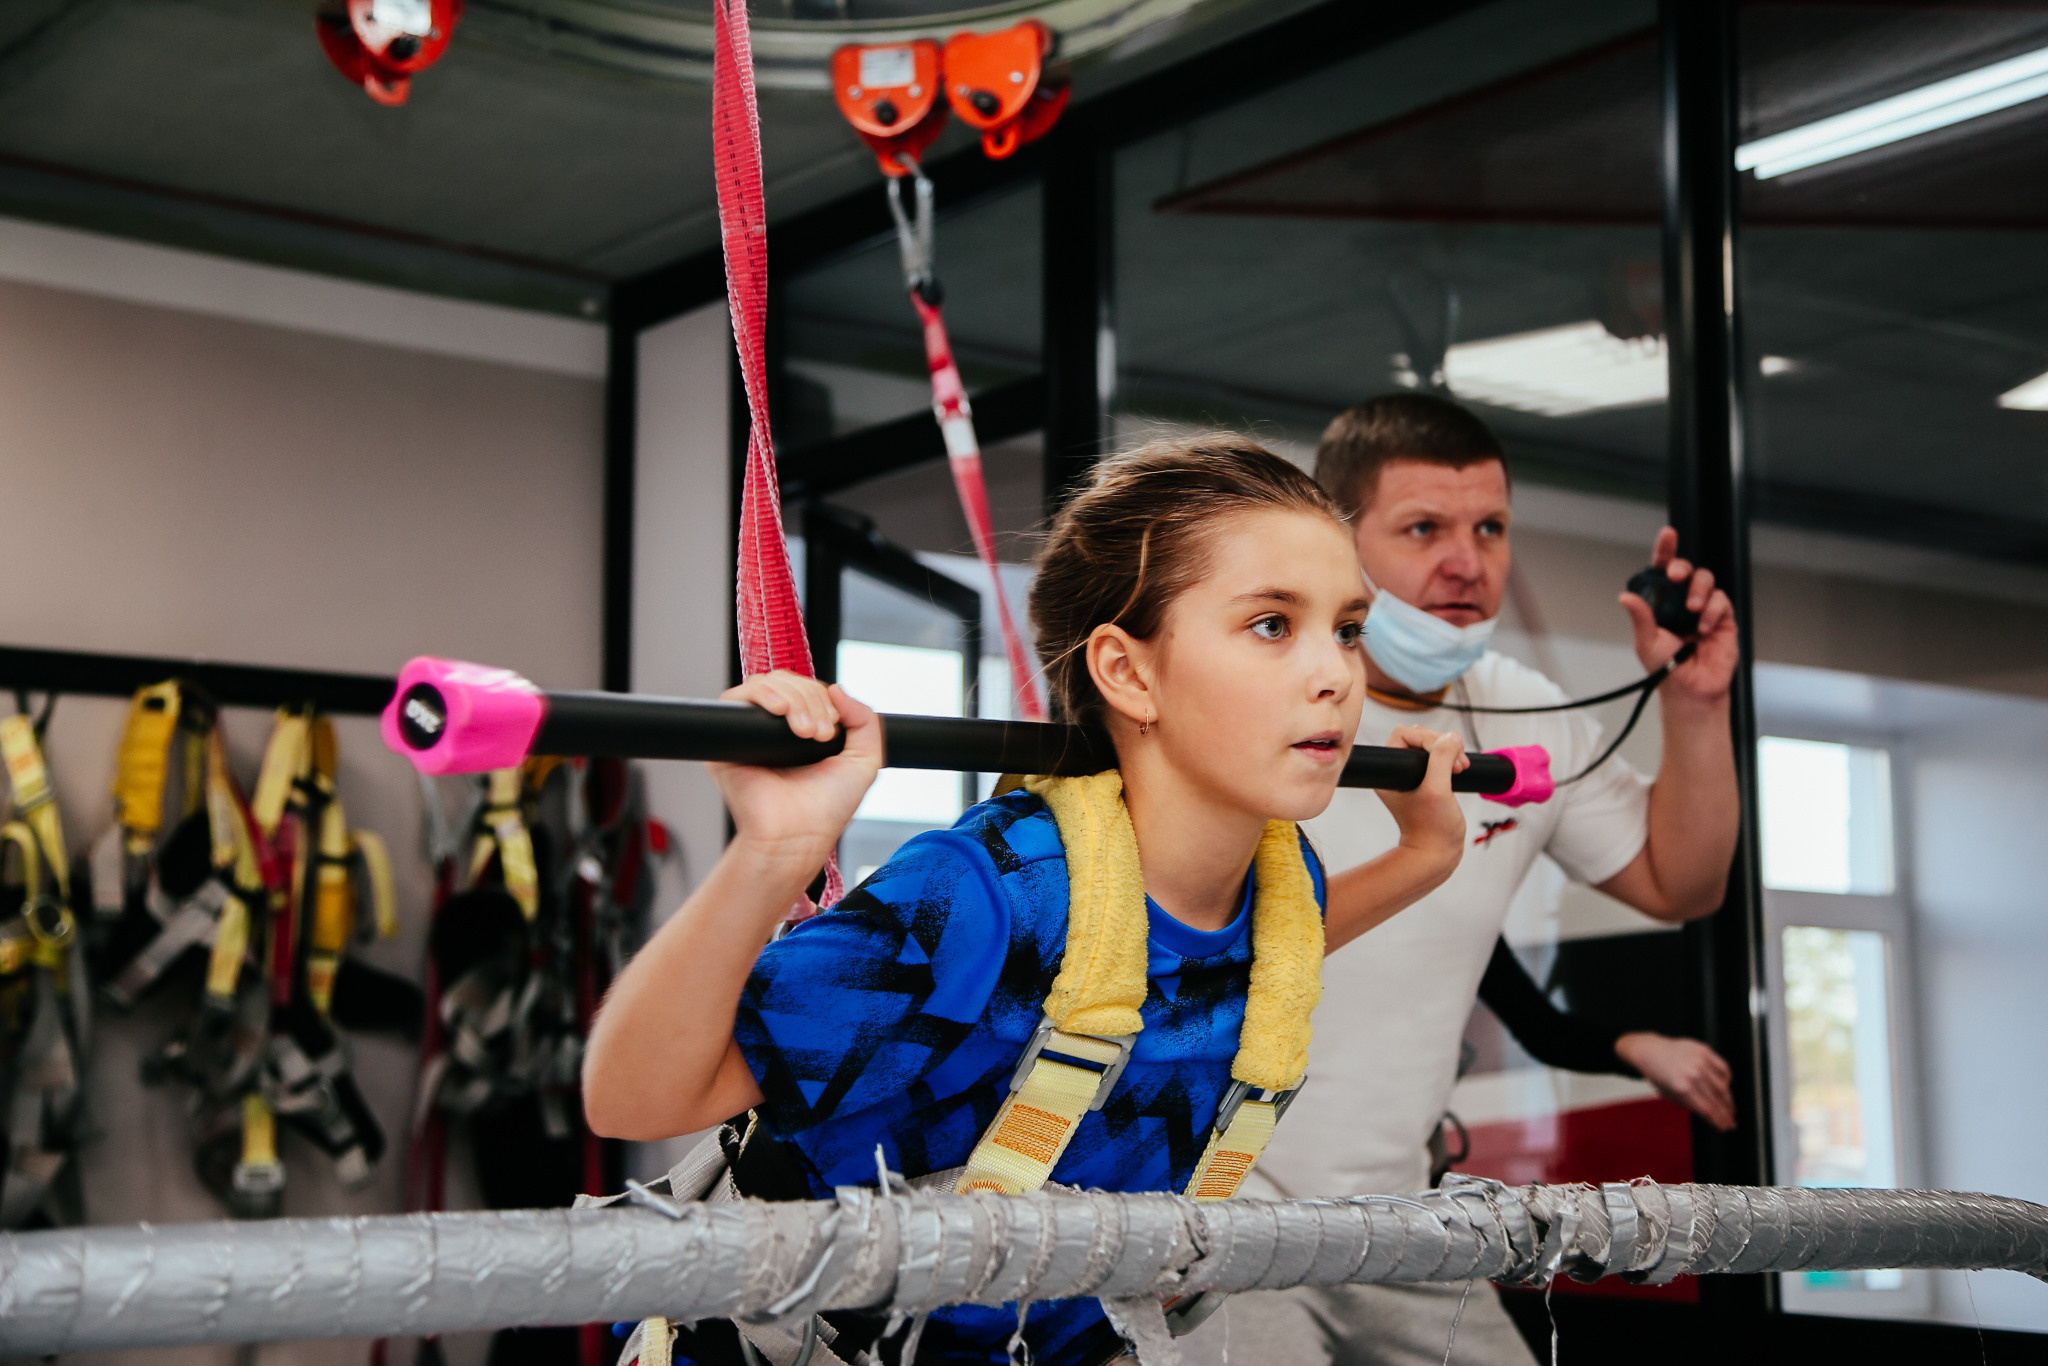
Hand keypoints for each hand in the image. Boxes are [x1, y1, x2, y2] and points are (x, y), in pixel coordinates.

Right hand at [710, 672, 882, 881]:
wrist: (797, 837)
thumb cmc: (826, 810)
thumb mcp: (863, 761)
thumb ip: (865, 721)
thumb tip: (836, 688)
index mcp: (802, 731)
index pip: (808, 690)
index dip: (822, 699)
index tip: (832, 730)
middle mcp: (774, 730)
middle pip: (789, 683)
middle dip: (811, 700)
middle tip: (819, 735)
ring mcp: (750, 733)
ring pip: (768, 685)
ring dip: (794, 699)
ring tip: (805, 733)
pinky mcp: (727, 740)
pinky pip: (736, 699)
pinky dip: (762, 695)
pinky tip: (779, 712)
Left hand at [1375, 724, 1468, 871]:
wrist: (1437, 852)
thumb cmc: (1432, 828)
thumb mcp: (1438, 790)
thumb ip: (1441, 759)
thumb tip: (1451, 738)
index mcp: (1389, 772)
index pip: (1404, 735)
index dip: (1427, 738)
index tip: (1445, 757)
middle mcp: (1397, 772)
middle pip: (1419, 737)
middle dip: (1441, 745)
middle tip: (1458, 764)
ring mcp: (1411, 776)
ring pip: (1430, 746)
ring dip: (1449, 751)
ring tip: (1461, 767)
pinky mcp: (1426, 781)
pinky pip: (1438, 758)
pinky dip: (1451, 759)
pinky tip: (1460, 769)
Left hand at [1614, 1031, 1734, 1130]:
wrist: (1651, 1051)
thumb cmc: (1660, 1076)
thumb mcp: (1671, 1096)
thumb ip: (1692, 1106)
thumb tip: (1714, 1118)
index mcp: (1682, 1088)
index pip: (1708, 1111)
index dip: (1719, 1122)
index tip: (1725, 1128)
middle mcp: (1692, 1074)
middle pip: (1717, 1100)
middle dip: (1726, 1114)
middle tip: (1732, 1122)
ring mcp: (1699, 1061)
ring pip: (1723, 1086)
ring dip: (1729, 1100)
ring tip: (1731, 1109)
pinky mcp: (1704, 1050)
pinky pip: (1724, 1068)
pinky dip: (1727, 1079)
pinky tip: (1726, 1088)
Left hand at [1620, 527, 1736, 709]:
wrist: (1691, 690)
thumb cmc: (1666, 668)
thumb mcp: (1647, 641)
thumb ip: (1641, 617)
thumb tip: (1624, 597)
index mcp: (1662, 603)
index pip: (1662, 571)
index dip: (1666, 551)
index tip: (1668, 535)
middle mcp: (1683, 602)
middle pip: (1687, 570)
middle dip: (1682, 567)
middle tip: (1675, 576)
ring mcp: (1704, 608)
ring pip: (1706, 580)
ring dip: (1699, 589)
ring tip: (1692, 609)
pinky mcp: (1724, 618)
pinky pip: (1721, 600)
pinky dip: (1713, 610)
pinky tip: (1705, 627)